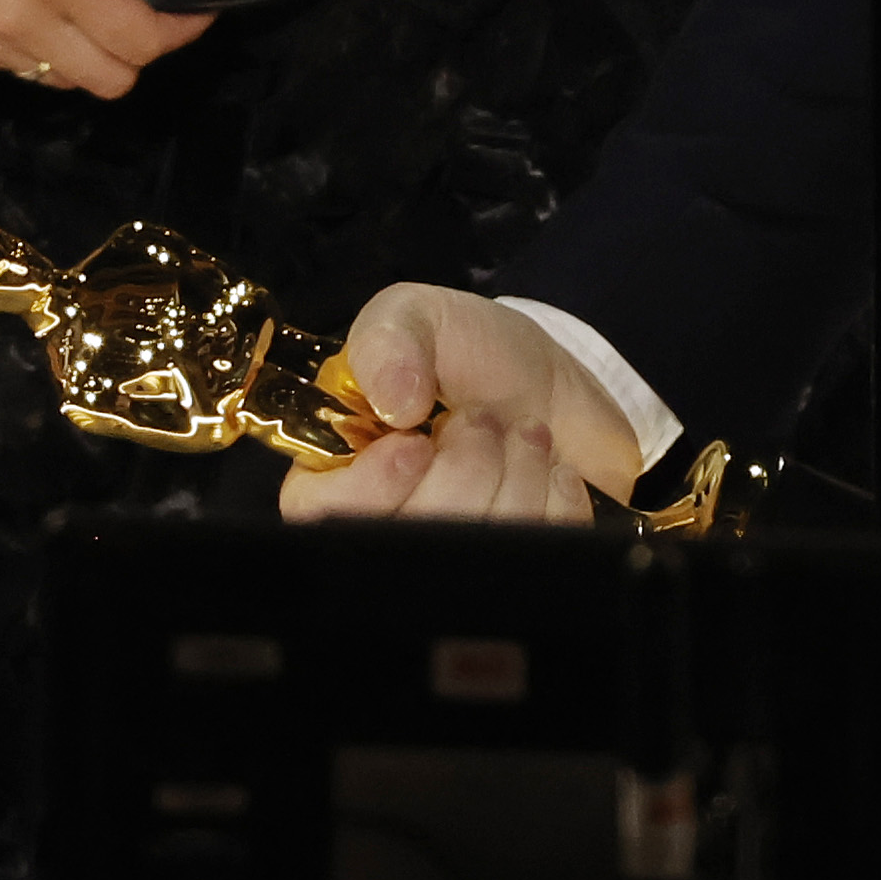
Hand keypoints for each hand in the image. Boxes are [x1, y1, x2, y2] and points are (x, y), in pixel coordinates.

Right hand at [0, 0, 230, 98]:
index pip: (140, 44)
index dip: (182, 29)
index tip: (194, 2)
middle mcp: (7, 17)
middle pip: (104, 82)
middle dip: (137, 49)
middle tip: (139, 1)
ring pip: (53, 77)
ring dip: (81, 47)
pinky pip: (6, 61)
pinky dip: (31, 40)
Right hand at [280, 284, 644, 523]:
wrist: (546, 381)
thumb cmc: (463, 349)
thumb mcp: (413, 316)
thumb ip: (388, 342)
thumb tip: (395, 404)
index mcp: (335, 470)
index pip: (324, 514)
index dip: (371, 488)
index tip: (415, 443)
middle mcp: (387, 523)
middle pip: (411, 536)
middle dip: (464, 467)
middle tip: (483, 419)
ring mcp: (451, 552)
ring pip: (477, 547)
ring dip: (517, 476)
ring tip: (522, 434)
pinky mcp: (513, 562)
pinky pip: (537, 548)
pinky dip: (556, 499)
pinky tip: (550, 468)